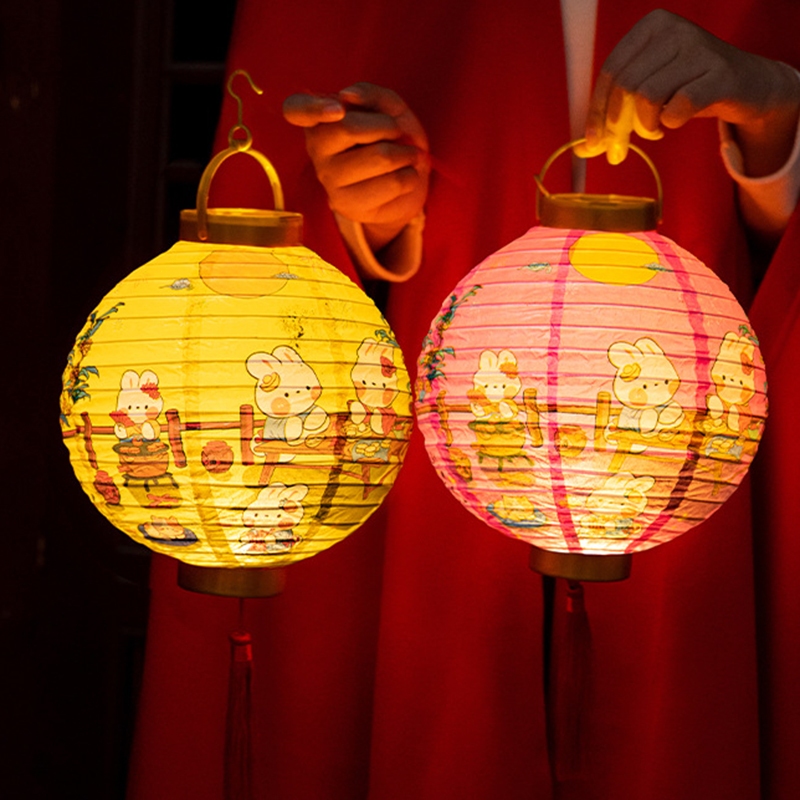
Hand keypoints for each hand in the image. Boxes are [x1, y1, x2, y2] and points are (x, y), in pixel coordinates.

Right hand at [283, 82, 429, 251]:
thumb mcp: (390, 109)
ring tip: (409, 156)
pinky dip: (410, 176)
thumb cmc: (392, 139)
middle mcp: (316, 148)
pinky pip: (391, 183)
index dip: (313, 107)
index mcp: (320, 118)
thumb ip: (372, 94)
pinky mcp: (347, 204)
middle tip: (398, 132)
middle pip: (348, 128)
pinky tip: (406, 177)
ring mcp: (328, 179)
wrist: (406, 182)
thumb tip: (348, 95)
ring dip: (406, 154)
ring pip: (378, 157)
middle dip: (388, 126)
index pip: (296, 108)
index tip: (338, 109)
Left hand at [582, 9, 799, 174]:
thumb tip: (586, 147)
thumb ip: (619, 109)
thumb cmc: (691, 86)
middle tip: (619, 149)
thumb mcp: (652, 87)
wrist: (749, 85)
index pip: (611, 71)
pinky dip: (670, 123)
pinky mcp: (719, 73)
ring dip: (645, 125)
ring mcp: (700, 48)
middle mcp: (675, 29)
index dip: (596, 111)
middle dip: (617, 127)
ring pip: (648, 96)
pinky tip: (676, 121)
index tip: (592, 143)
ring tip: (655, 128)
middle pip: (626, 86)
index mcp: (652, 26)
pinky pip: (677, 108)